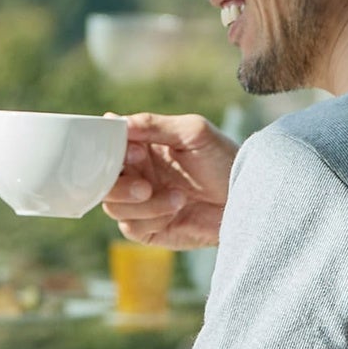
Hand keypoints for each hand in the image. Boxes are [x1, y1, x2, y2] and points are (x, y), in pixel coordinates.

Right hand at [104, 113, 234, 248]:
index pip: (106, 146)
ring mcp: (139, 203)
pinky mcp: (147, 229)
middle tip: (146, 186)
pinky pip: (130, 226)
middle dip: (120, 185)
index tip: (136, 152)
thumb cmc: (223, 159)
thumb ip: (154, 124)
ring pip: (112, 205)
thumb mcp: (193, 133)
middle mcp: (135, 173)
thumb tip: (112, 119)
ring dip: (142, 204)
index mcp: (140, 146)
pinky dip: (151, 217)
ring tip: (178, 198)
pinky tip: (178, 208)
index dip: (112, 151)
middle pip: (101, 181)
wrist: (247, 199)